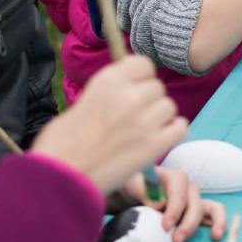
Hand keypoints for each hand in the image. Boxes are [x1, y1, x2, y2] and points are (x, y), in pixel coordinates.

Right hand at [31, 55, 185, 193]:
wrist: (60, 177)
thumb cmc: (62, 143)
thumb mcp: (84, 101)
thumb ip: (110, 91)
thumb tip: (128, 87)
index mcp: (109, 80)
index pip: (144, 64)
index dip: (140, 78)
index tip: (133, 89)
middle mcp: (130, 96)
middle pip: (157, 87)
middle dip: (148, 100)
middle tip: (133, 118)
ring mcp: (144, 121)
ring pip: (169, 107)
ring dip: (160, 117)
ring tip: (141, 131)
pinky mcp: (154, 145)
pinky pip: (180, 127)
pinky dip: (172, 132)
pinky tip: (157, 139)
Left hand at [123, 167, 226, 241]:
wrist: (132, 198)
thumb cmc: (132, 189)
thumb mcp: (130, 185)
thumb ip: (142, 190)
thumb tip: (159, 204)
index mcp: (172, 177)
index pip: (179, 190)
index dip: (175, 208)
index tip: (165, 226)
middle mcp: (187, 187)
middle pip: (195, 202)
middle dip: (189, 223)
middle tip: (176, 241)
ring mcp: (194, 200)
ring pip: (211, 208)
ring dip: (214, 222)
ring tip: (214, 236)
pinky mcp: (197, 213)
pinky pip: (213, 215)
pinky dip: (218, 223)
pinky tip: (216, 235)